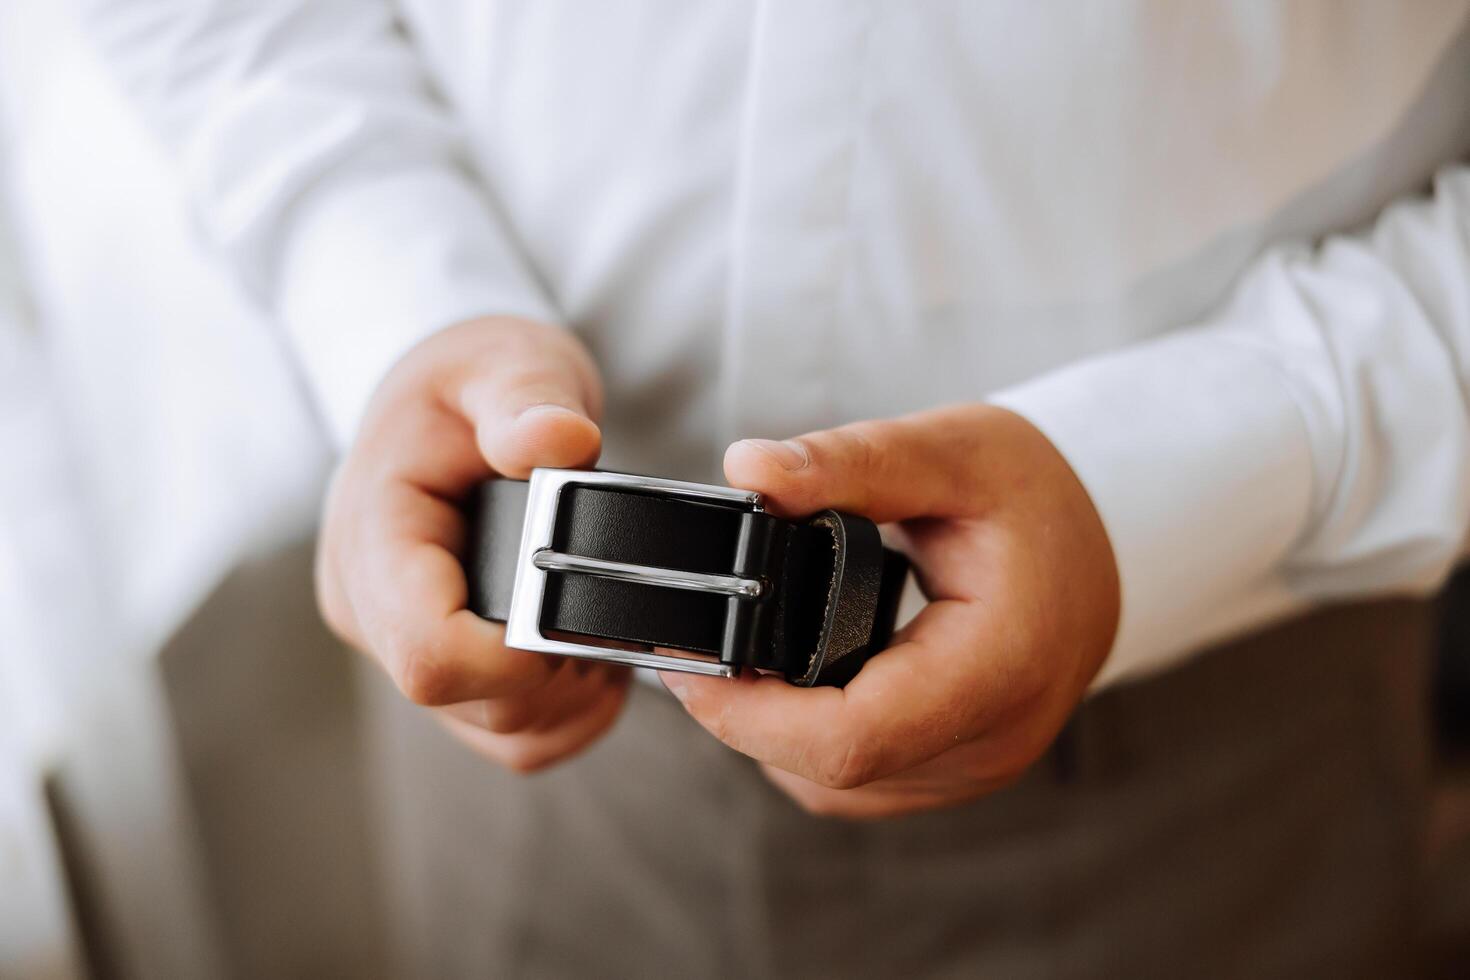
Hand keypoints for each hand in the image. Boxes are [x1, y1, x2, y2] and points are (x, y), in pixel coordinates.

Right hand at [317, 316, 629, 771]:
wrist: (447, 396)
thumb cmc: (469, 379)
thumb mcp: (503, 361)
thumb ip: (526, 398)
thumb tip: (558, 438)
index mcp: (373, 539)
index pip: (427, 651)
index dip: (512, 659)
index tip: (572, 623)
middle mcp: (369, 605)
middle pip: (468, 699)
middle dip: (555, 674)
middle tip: (610, 617)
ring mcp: (398, 642)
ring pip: (493, 729)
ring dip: (565, 699)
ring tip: (602, 634)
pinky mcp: (438, 664)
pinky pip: (503, 732)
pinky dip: (560, 713)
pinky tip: (588, 659)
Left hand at [659, 404, 1119, 817]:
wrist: (1114, 537)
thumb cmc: (1037, 492)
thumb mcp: (950, 452)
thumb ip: (849, 461)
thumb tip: (748, 468)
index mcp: (997, 666)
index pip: (852, 737)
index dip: (749, 718)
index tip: (686, 666)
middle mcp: (994, 738)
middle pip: (834, 769)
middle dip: (745, 720)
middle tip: (692, 649)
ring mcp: (981, 765)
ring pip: (841, 787)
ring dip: (774, 738)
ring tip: (736, 661)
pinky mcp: (962, 767)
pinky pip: (864, 784)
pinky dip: (812, 744)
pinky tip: (792, 688)